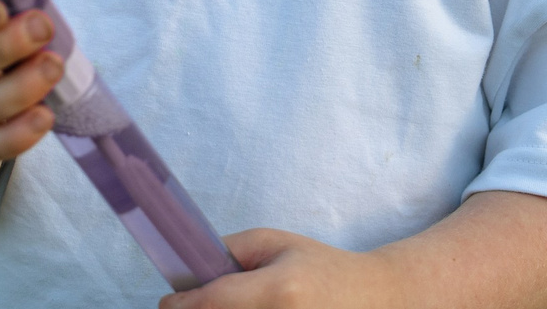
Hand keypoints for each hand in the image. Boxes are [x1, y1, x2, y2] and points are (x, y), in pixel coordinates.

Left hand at [157, 229, 404, 308]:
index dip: (181, 306)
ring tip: (240, 307)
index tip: (171, 302)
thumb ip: (227, 253)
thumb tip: (184, 276)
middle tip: (201, 306)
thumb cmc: (321, 267)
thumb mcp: (275, 244)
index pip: (210, 305)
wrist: (375, 300)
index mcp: (280, 292)